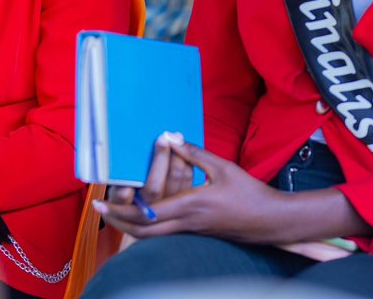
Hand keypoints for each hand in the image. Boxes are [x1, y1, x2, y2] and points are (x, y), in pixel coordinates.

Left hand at [94, 140, 280, 241]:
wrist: (272, 221)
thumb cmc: (250, 194)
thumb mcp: (222, 167)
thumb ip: (194, 153)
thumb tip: (170, 136)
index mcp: (190, 206)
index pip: (146, 214)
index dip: (120, 210)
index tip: (100, 203)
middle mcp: (186, 223)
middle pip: (142, 231)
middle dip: (118, 221)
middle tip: (100, 209)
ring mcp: (191, 231)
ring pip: (152, 236)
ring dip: (131, 225)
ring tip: (116, 212)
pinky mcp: (197, 233)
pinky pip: (165, 233)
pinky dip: (149, 226)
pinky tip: (143, 215)